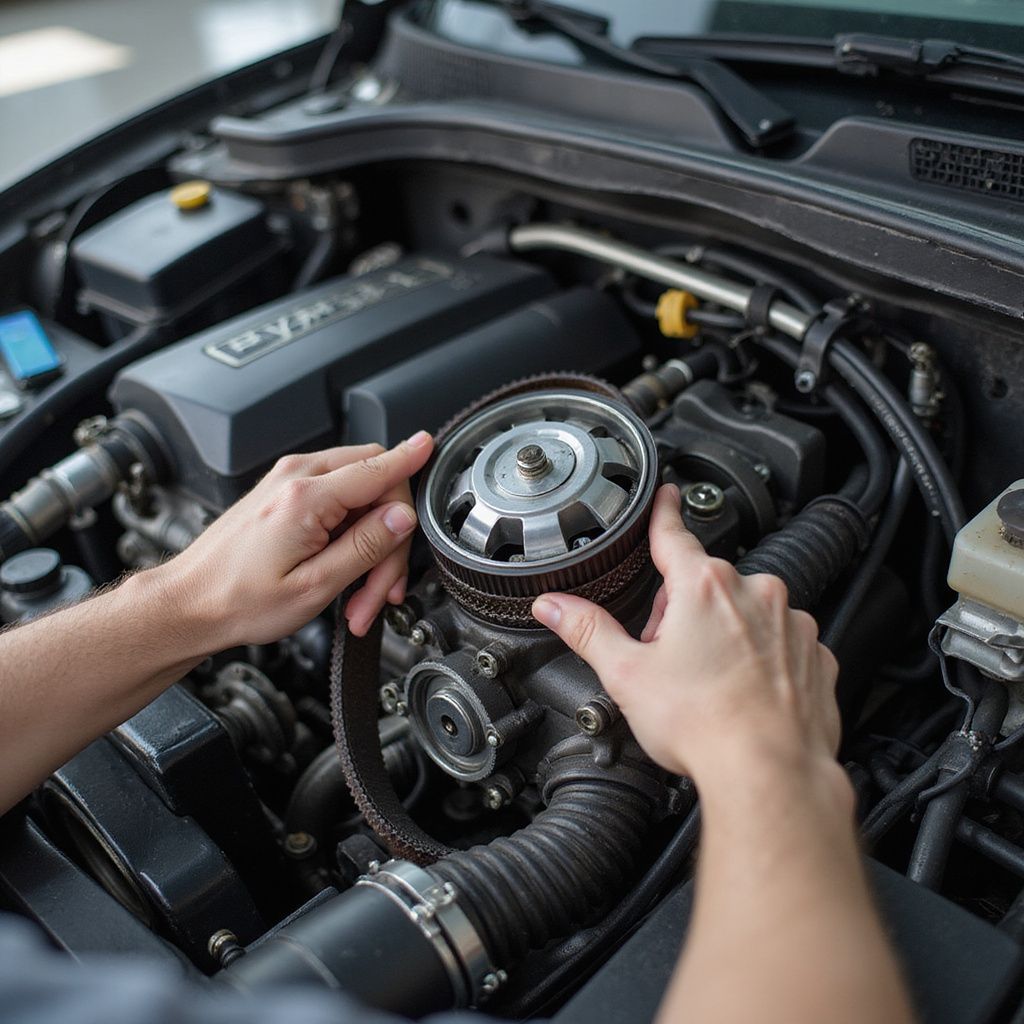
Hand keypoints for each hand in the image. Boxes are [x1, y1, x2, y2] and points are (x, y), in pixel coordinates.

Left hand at [158, 432, 433, 649]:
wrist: (189, 605)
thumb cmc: (238, 601)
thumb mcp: (316, 586)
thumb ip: (366, 546)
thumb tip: (402, 516)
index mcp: (306, 498)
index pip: (378, 469)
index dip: (411, 460)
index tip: (431, 447)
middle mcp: (296, 478)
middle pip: (374, 479)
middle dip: (391, 533)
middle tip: (383, 586)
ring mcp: (287, 482)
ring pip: (357, 492)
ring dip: (370, 541)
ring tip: (359, 596)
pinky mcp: (283, 494)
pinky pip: (334, 500)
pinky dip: (349, 535)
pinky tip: (344, 574)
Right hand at [531, 484, 839, 782]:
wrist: (770, 771)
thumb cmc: (704, 724)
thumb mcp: (627, 674)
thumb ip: (588, 631)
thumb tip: (555, 606)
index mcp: (704, 586)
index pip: (674, 534)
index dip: (664, 512)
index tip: (666, 495)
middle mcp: (755, 593)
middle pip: (704, 586)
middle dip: (683, 614)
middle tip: (671, 661)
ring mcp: (790, 623)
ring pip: (744, 613)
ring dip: (724, 635)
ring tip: (708, 685)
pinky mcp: (814, 655)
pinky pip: (779, 643)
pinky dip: (761, 660)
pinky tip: (742, 694)